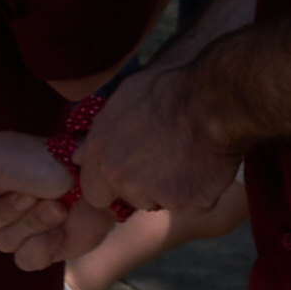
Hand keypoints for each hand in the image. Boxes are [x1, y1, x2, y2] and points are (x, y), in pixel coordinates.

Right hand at [0, 129, 114, 272]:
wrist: (90, 175)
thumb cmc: (34, 160)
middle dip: (7, 211)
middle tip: (31, 192)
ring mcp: (20, 227)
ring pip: (3, 244)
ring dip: (31, 223)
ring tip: (54, 205)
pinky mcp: (45, 247)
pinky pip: (26, 261)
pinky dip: (44, 245)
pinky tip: (60, 228)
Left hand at [75, 55, 234, 223]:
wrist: (213, 99)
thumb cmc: (170, 86)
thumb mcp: (123, 98)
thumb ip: (100, 134)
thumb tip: (77, 157)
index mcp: (100, 153)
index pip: (94, 193)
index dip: (113, 186)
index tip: (130, 174)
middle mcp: (121, 178)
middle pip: (131, 199)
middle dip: (145, 189)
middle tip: (168, 160)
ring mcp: (154, 194)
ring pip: (164, 202)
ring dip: (175, 189)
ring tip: (191, 155)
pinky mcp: (188, 203)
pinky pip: (196, 203)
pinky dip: (203, 190)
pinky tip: (209, 163)